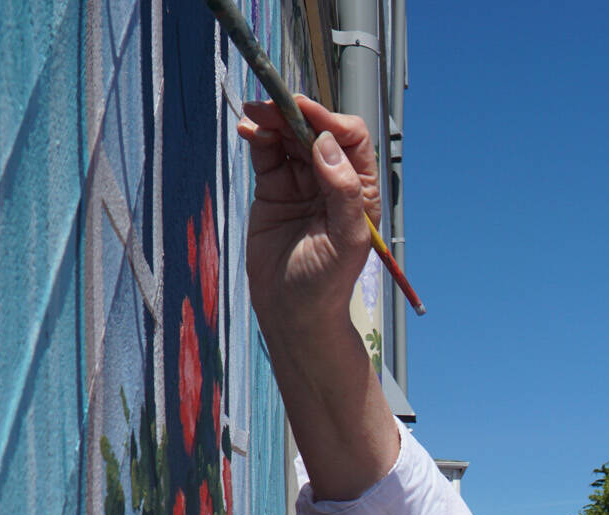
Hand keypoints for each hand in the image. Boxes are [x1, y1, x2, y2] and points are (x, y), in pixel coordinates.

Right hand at [232, 95, 398, 498]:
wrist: (292, 315)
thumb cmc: (326, 284)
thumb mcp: (345, 240)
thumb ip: (341, 191)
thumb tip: (327, 144)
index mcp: (358, 191)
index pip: (350, 140)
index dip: (328, 120)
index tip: (304, 112)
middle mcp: (332, 182)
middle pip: (316, 132)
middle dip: (296, 114)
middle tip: (271, 105)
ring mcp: (301, 184)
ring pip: (289, 138)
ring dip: (273, 121)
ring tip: (254, 116)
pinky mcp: (274, 192)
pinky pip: (267, 154)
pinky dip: (258, 137)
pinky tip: (249, 131)